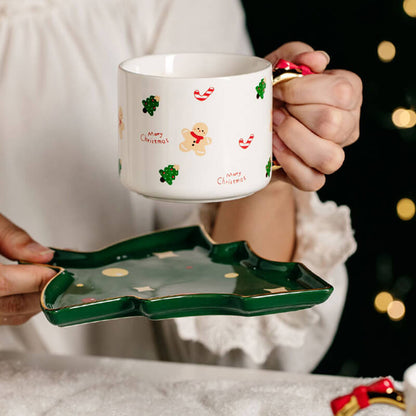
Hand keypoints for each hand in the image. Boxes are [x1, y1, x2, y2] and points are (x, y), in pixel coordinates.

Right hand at [0, 214, 55, 324]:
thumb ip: (12, 238)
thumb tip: (42, 255)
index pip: (0, 284)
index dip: (34, 279)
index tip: (57, 270)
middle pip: (9, 306)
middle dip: (43, 290)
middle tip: (63, 273)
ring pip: (10, 315)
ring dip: (37, 298)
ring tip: (52, 276)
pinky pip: (4, 315)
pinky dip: (23, 302)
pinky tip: (35, 285)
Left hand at [267, 42, 362, 190]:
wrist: (255, 129)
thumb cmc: (272, 94)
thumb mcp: (277, 66)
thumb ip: (295, 55)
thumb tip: (315, 59)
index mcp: (348, 92)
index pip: (340, 92)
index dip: (301, 90)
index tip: (277, 89)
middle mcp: (348, 125)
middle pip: (332, 124)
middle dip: (295, 114)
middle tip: (275, 111)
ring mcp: (334, 154)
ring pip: (328, 157)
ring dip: (293, 140)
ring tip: (274, 129)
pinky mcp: (315, 177)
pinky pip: (312, 180)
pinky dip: (289, 165)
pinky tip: (275, 149)